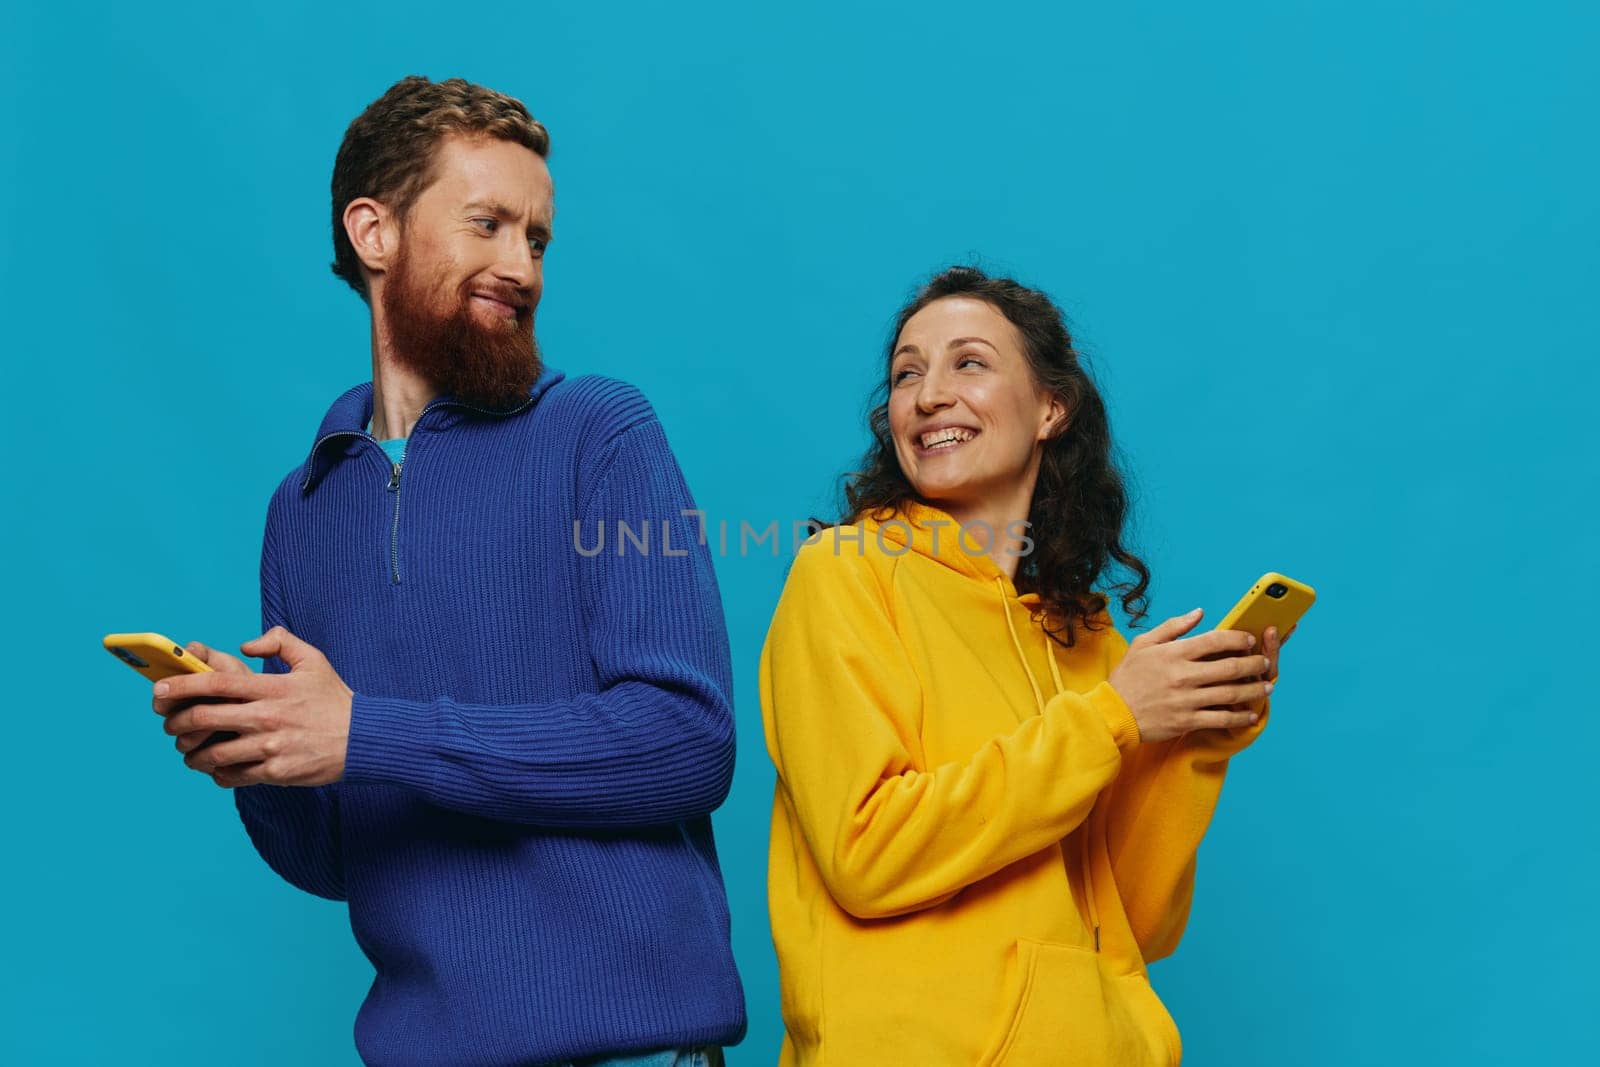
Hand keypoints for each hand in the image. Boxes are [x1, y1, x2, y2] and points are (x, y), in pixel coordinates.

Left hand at [157, 627, 353, 787]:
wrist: (364, 738)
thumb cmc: (335, 699)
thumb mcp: (314, 660)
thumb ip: (279, 641)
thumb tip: (245, 645)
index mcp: (272, 688)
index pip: (217, 683)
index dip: (182, 685)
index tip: (160, 689)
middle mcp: (267, 717)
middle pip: (204, 719)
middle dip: (176, 722)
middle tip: (169, 724)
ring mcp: (270, 747)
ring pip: (212, 754)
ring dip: (192, 754)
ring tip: (188, 752)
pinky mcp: (275, 773)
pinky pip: (233, 776)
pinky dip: (217, 774)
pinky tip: (217, 769)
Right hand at [1108, 608, 1274, 742]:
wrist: (1113, 713)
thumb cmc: (1128, 677)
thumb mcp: (1143, 644)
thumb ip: (1173, 626)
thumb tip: (1199, 613)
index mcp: (1173, 653)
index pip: (1214, 640)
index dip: (1237, 638)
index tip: (1249, 640)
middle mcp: (1182, 675)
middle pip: (1230, 667)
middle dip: (1254, 664)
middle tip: (1265, 663)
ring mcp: (1186, 699)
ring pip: (1231, 693)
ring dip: (1254, 690)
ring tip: (1267, 686)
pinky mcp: (1187, 721)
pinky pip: (1221, 718)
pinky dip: (1240, 717)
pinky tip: (1250, 714)